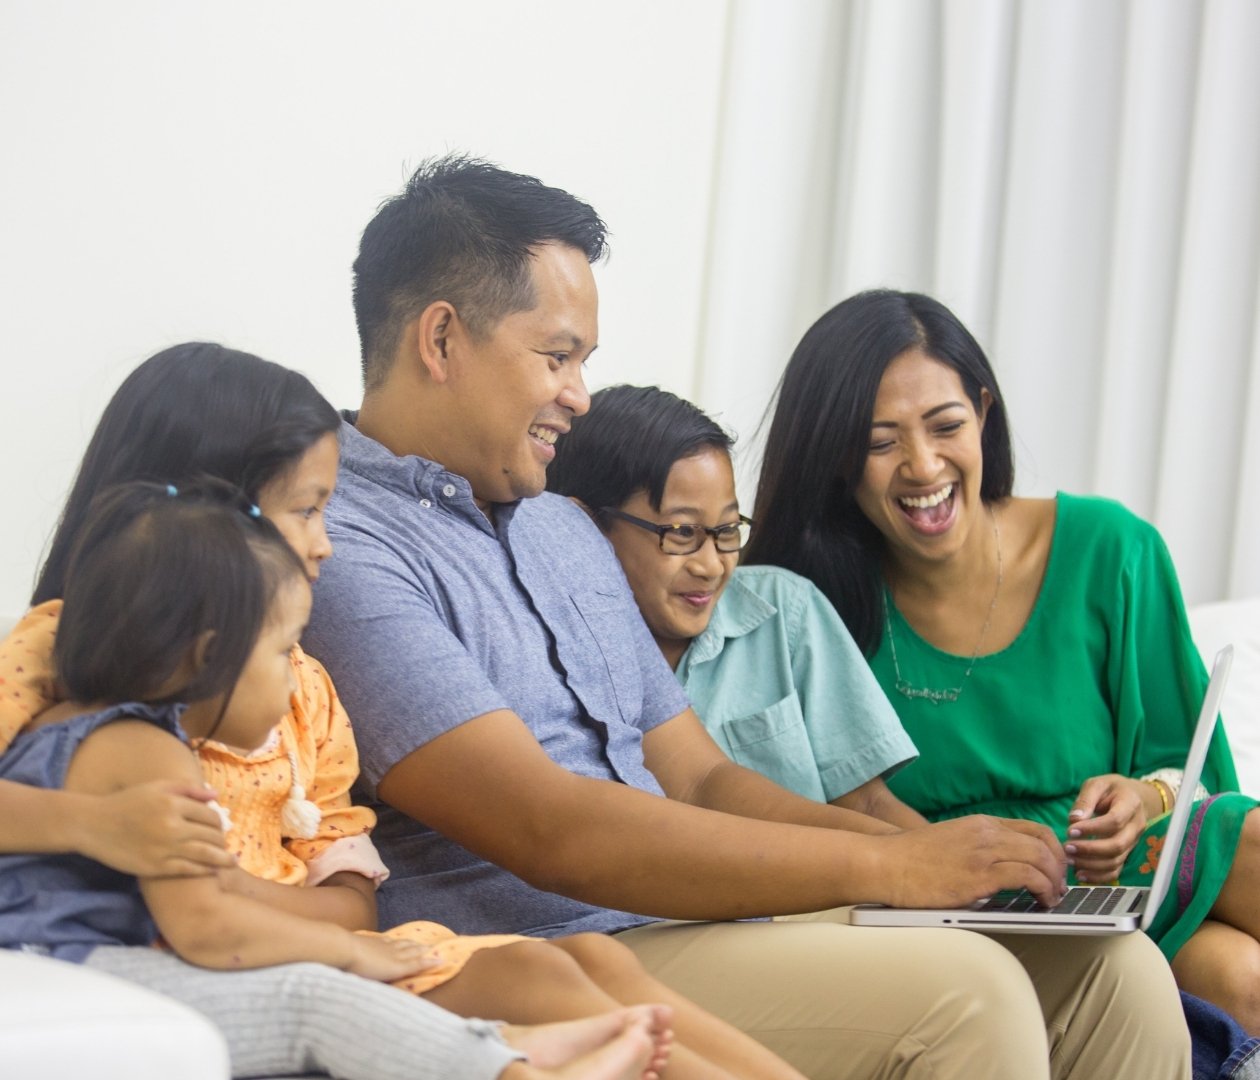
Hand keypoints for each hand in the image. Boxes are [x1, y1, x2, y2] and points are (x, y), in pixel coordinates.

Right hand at [77, 781, 234, 876]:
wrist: (94, 825)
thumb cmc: (127, 802)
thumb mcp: (158, 787)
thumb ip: (188, 789)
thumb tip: (215, 796)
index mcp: (173, 804)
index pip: (209, 815)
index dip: (219, 821)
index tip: (221, 826)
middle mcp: (172, 826)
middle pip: (210, 835)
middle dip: (222, 839)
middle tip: (226, 843)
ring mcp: (164, 848)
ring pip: (204, 854)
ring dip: (222, 858)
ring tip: (232, 861)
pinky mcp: (155, 867)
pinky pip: (187, 869)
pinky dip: (204, 870)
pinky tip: (212, 870)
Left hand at [345, 934, 439, 982]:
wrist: (344, 949)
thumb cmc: (358, 971)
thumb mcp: (376, 984)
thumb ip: (390, 989)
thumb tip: (404, 995)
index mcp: (396, 966)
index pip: (417, 963)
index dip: (430, 962)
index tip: (443, 960)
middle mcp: (394, 954)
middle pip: (413, 951)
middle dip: (425, 951)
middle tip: (434, 950)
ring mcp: (384, 945)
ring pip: (403, 944)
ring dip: (413, 944)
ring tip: (420, 944)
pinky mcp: (374, 940)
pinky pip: (390, 940)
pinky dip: (397, 940)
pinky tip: (396, 940)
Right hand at [880, 815, 1067, 908]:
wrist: (885, 863)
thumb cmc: (910, 860)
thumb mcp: (950, 843)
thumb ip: (976, 848)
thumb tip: (998, 868)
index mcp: (981, 824)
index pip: (1034, 829)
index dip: (1054, 850)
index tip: (1056, 870)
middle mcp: (987, 832)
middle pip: (1044, 842)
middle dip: (1060, 866)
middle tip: (1060, 888)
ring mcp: (984, 851)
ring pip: (1041, 857)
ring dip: (1054, 881)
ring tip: (1053, 898)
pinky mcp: (980, 874)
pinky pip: (1028, 876)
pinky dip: (1043, 888)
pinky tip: (1041, 902)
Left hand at [1065, 774, 1149, 881]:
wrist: (1134, 797)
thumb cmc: (1112, 789)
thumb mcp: (1097, 784)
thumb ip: (1085, 799)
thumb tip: (1074, 819)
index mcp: (1130, 804)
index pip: (1114, 821)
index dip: (1092, 829)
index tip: (1070, 830)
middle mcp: (1136, 826)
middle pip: (1117, 845)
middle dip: (1090, 849)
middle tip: (1067, 847)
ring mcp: (1133, 842)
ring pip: (1116, 860)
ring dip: (1091, 864)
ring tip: (1069, 860)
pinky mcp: (1127, 853)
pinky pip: (1117, 870)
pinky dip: (1099, 876)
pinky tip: (1080, 874)